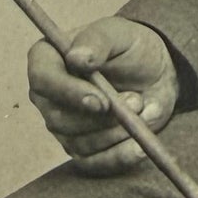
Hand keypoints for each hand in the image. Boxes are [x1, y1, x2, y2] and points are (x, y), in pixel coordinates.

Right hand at [27, 15, 179, 174]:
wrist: (154, 73)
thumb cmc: (130, 47)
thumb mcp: (118, 32)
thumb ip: (98, 39)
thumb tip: (76, 58)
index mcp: (46, 61)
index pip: (43, 80)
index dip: (70, 94)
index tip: (101, 102)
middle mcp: (47, 97)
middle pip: (60, 119)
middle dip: (103, 118)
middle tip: (138, 101)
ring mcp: (63, 127)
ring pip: (80, 143)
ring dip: (117, 132)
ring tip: (144, 109)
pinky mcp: (83, 150)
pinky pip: (94, 164)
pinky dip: (119, 157)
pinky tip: (141, 145)